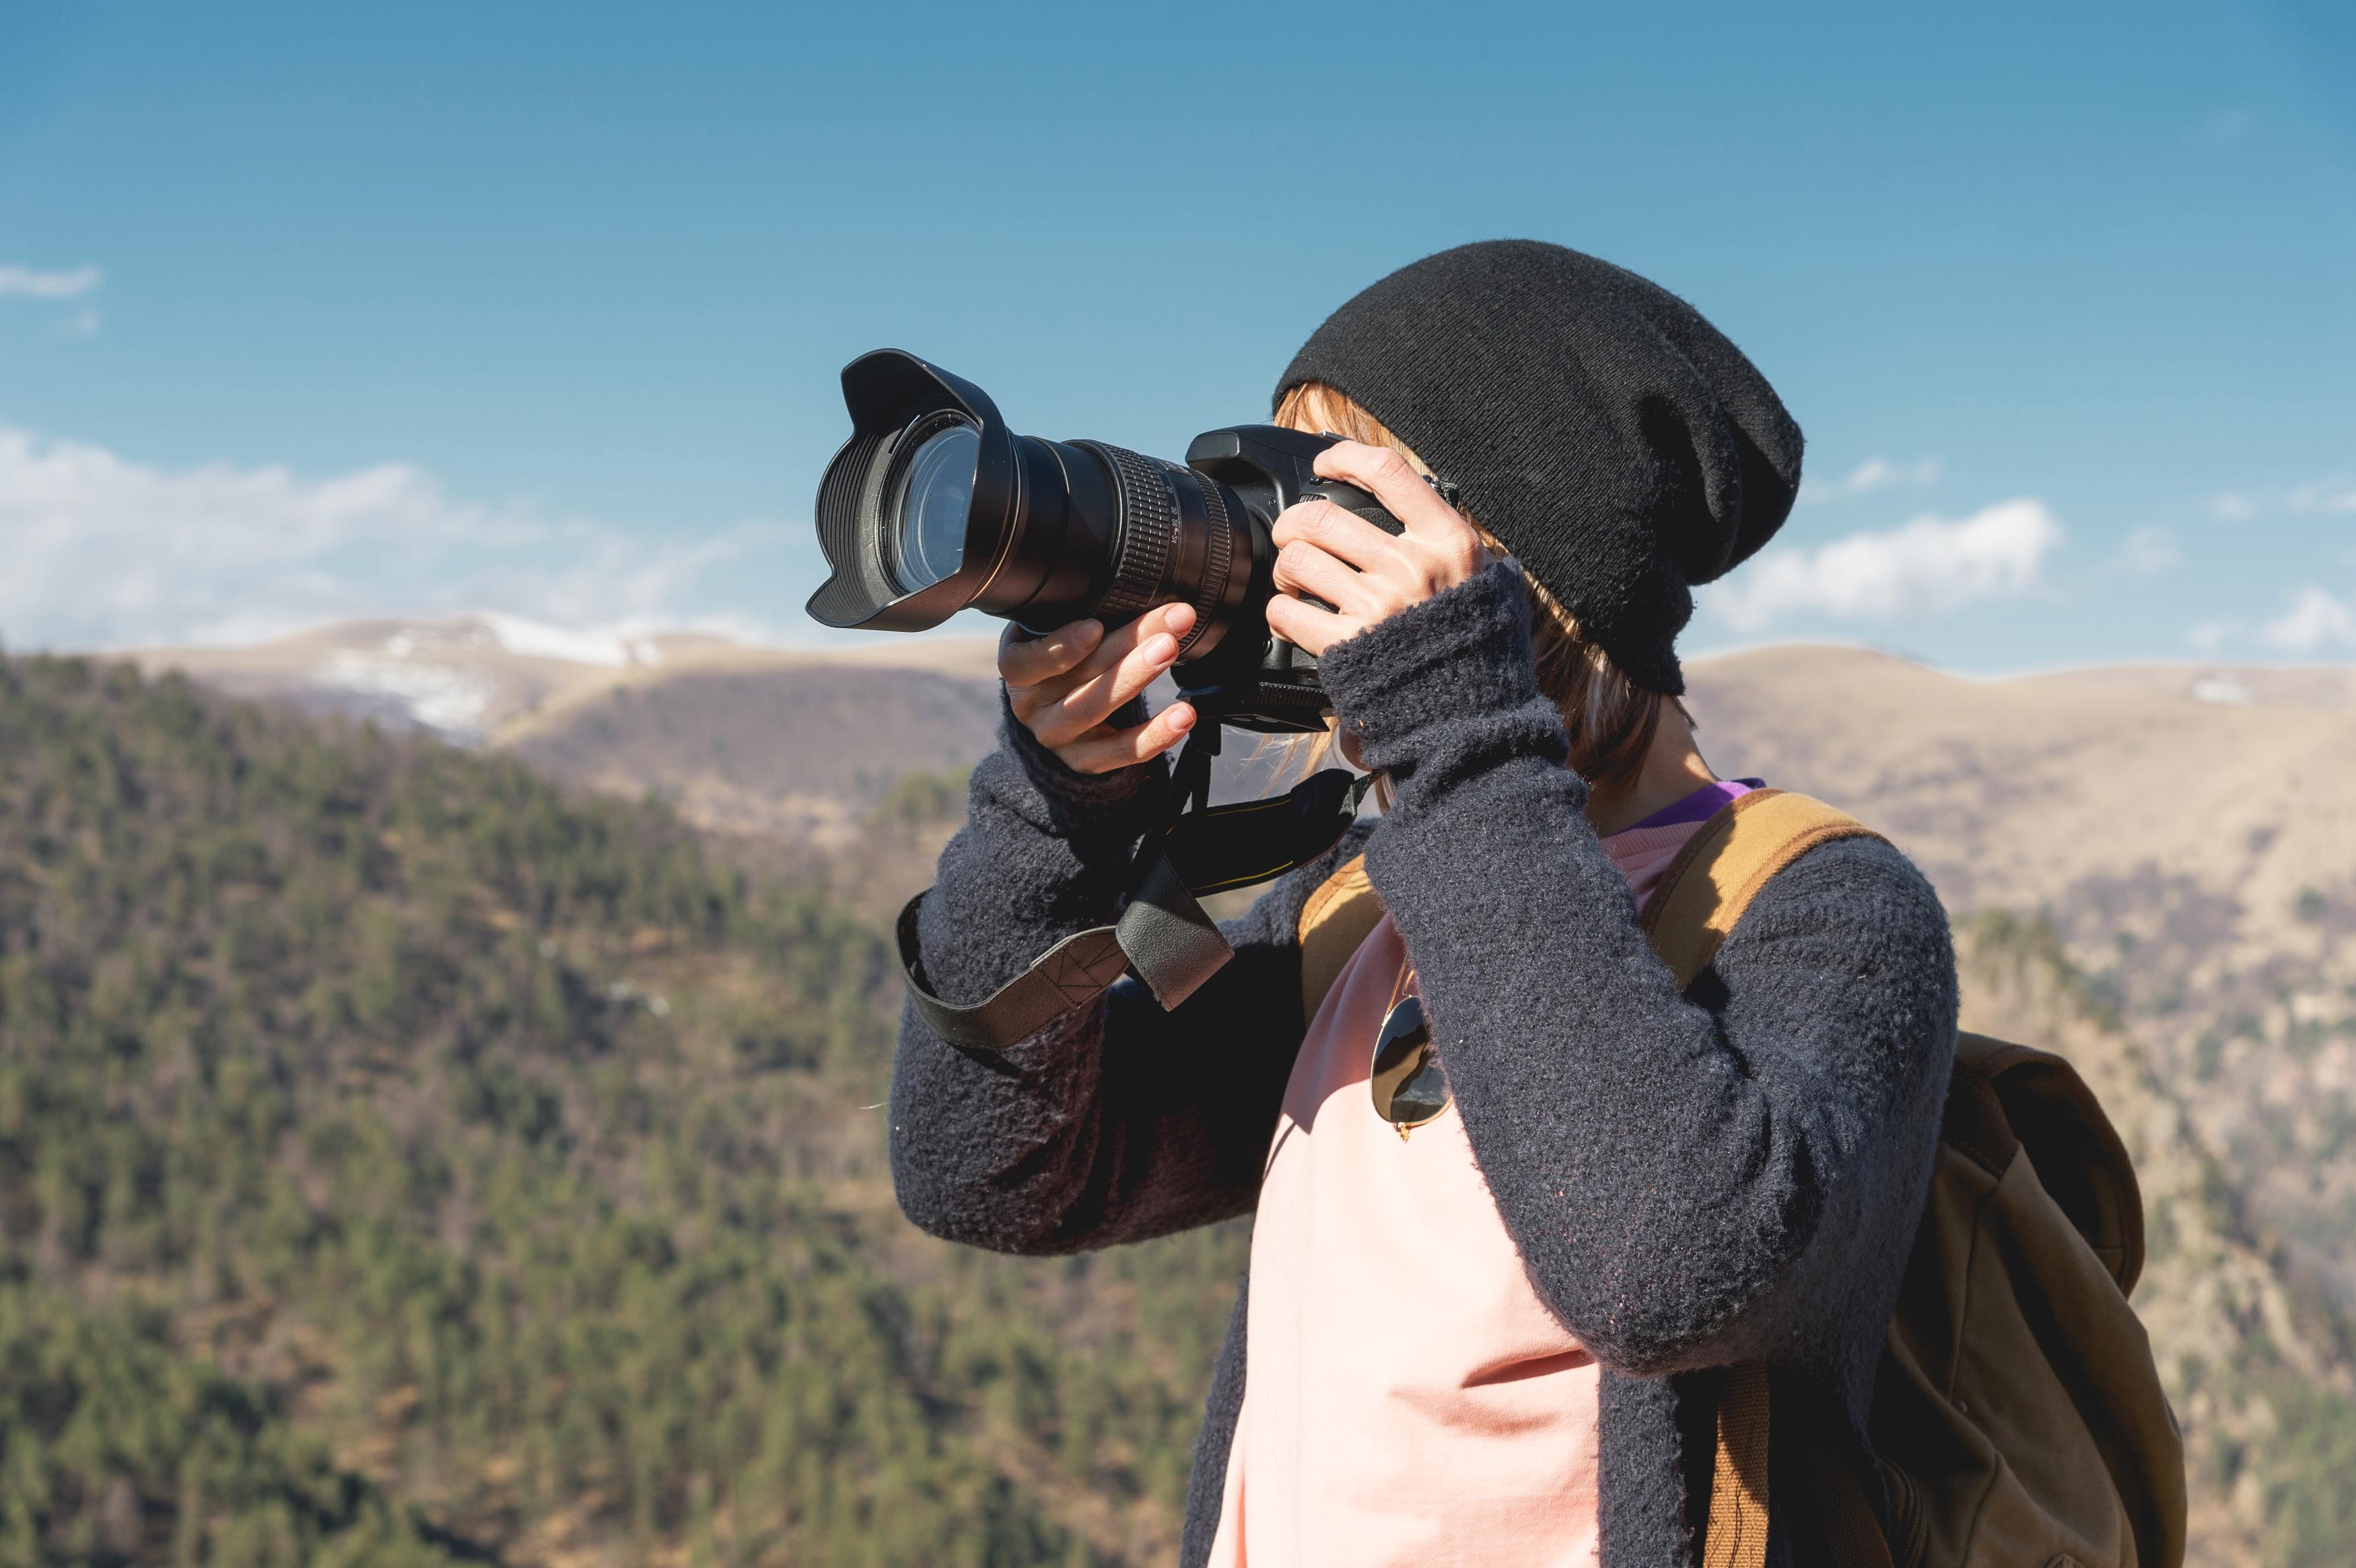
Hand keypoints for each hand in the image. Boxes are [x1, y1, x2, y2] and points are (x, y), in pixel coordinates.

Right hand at [1000, 602, 1198, 774]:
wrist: (1052, 722)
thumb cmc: (1059, 664)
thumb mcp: (1051, 638)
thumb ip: (1076, 617)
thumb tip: (1133, 581)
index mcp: (1019, 669)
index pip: (1025, 662)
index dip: (1059, 647)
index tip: (1095, 626)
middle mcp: (1032, 706)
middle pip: (1077, 677)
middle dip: (1125, 647)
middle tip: (1167, 626)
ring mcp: (1058, 737)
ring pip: (1095, 710)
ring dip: (1137, 679)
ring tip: (1173, 655)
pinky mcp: (1086, 762)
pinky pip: (1121, 752)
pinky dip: (1156, 734)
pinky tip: (1183, 714)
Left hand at [1265, 441, 1490, 656]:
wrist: (1472, 710)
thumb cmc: (1473, 641)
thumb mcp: (1481, 576)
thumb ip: (1446, 540)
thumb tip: (1408, 505)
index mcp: (1447, 541)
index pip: (1388, 471)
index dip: (1346, 458)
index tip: (1326, 465)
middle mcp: (1412, 567)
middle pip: (1321, 516)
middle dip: (1293, 523)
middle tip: (1294, 536)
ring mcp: (1379, 606)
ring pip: (1296, 560)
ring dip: (1285, 569)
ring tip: (1295, 581)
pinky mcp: (1348, 646)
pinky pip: (1285, 611)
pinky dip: (1280, 612)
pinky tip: (1295, 617)